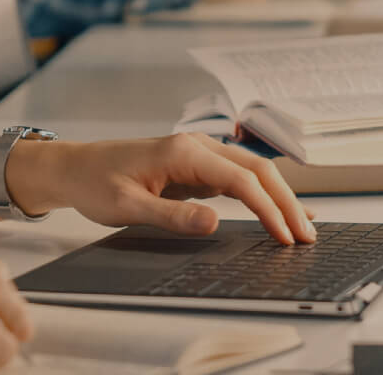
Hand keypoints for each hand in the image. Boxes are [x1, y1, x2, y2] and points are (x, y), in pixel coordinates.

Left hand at [10, 133, 318, 245]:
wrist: (74, 167)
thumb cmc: (95, 183)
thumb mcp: (126, 207)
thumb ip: (171, 216)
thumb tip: (215, 222)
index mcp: (184, 151)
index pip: (240, 179)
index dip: (267, 208)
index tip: (284, 236)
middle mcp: (198, 146)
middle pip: (257, 170)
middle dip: (286, 202)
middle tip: (308, 236)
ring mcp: (200, 154)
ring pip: (253, 171)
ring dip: (279, 198)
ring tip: (304, 227)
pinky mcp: (197, 167)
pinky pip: (239, 178)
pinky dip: (263, 194)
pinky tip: (281, 209)